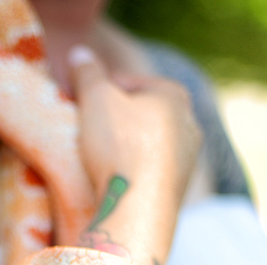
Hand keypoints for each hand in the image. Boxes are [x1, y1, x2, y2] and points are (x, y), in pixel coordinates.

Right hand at [68, 45, 201, 264]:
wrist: (137, 207)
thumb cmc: (119, 144)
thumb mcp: (95, 98)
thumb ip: (87, 73)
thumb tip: (80, 54)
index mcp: (175, 95)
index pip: (130, 82)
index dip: (99, 89)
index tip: (77, 102)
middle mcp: (189, 126)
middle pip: (141, 115)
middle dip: (115, 119)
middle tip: (84, 128)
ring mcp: (186, 162)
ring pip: (146, 146)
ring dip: (123, 148)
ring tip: (94, 157)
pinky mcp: (176, 193)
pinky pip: (147, 174)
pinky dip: (129, 174)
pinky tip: (109, 182)